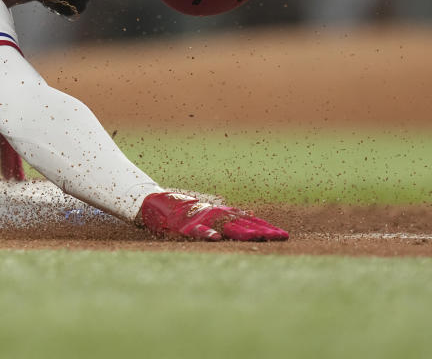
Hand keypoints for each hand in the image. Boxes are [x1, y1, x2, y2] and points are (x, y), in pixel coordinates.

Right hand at [139, 192, 287, 240]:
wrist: (159, 204)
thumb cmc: (187, 211)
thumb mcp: (212, 212)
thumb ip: (230, 214)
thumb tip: (251, 213)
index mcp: (223, 214)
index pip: (249, 221)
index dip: (266, 227)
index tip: (284, 235)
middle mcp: (216, 216)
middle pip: (244, 224)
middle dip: (262, 231)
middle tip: (281, 237)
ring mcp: (202, 220)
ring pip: (225, 226)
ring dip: (242, 232)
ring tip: (258, 238)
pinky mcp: (186, 226)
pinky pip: (198, 230)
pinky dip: (207, 233)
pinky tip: (216, 238)